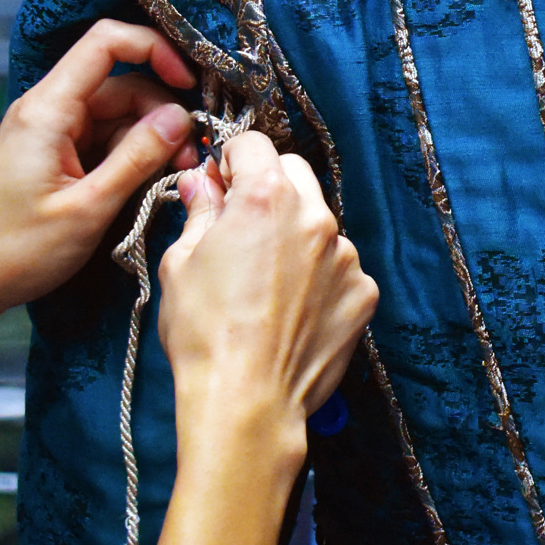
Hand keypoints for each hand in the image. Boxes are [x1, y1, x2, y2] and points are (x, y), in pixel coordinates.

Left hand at [0, 20, 197, 324]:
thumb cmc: (14, 250)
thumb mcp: (89, 207)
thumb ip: (137, 157)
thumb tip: (180, 117)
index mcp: (47, 110)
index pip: (106, 43)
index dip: (154, 49)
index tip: (189, 84)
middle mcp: (47, 110)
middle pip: (121, 83)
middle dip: (162, 112)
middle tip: (188, 156)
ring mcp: (50, 132)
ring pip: (117, 114)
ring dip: (151, 138)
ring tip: (173, 175)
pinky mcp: (54, 154)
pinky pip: (104, 138)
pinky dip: (131, 154)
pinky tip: (148, 181)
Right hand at [156, 133, 377, 479]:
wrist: (247, 400)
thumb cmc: (204, 334)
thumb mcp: (180, 263)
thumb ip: (199, 211)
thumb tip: (201, 183)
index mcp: (266, 198)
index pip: (253, 144)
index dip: (230, 159)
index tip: (220, 182)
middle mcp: (315, 218)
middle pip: (294, 173)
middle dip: (267, 187)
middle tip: (241, 224)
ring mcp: (346, 255)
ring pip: (320, 222)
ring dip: (296, 234)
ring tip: (265, 280)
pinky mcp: (364, 290)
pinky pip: (340, 266)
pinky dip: (319, 275)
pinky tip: (292, 307)